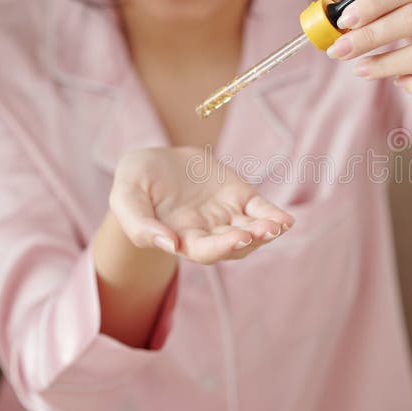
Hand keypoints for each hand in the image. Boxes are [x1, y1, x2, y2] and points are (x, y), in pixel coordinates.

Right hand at [109, 146, 294, 264]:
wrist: (154, 160)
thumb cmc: (135, 180)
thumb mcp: (125, 196)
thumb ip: (139, 224)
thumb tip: (168, 245)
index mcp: (181, 239)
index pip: (205, 251)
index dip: (221, 247)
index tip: (236, 238)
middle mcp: (208, 233)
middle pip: (233, 245)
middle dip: (248, 239)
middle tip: (261, 231)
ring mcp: (227, 216)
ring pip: (251, 231)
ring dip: (265, 231)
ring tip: (277, 226)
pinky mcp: (240, 197)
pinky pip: (261, 211)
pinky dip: (274, 216)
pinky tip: (286, 221)